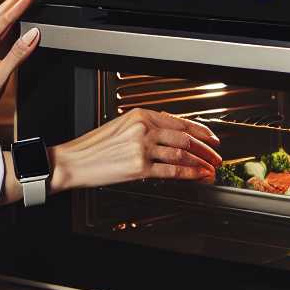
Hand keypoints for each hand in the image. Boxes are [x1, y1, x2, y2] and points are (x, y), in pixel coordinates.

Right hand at [50, 108, 223, 191]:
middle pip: (185, 137)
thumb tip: (171, 136)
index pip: (179, 121)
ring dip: (200, 162)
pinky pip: (172, 169)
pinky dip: (189, 173)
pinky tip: (198, 175)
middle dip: (205, 148)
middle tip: (216, 156)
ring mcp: (142, 147)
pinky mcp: (139, 167)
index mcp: (140, 114)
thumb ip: (145, 128)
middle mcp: (143, 128)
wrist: (73, 161)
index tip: (212, 138)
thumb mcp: (121, 127)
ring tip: (210, 168)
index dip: (200, 130)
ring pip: (182, 153)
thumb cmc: (94, 147)